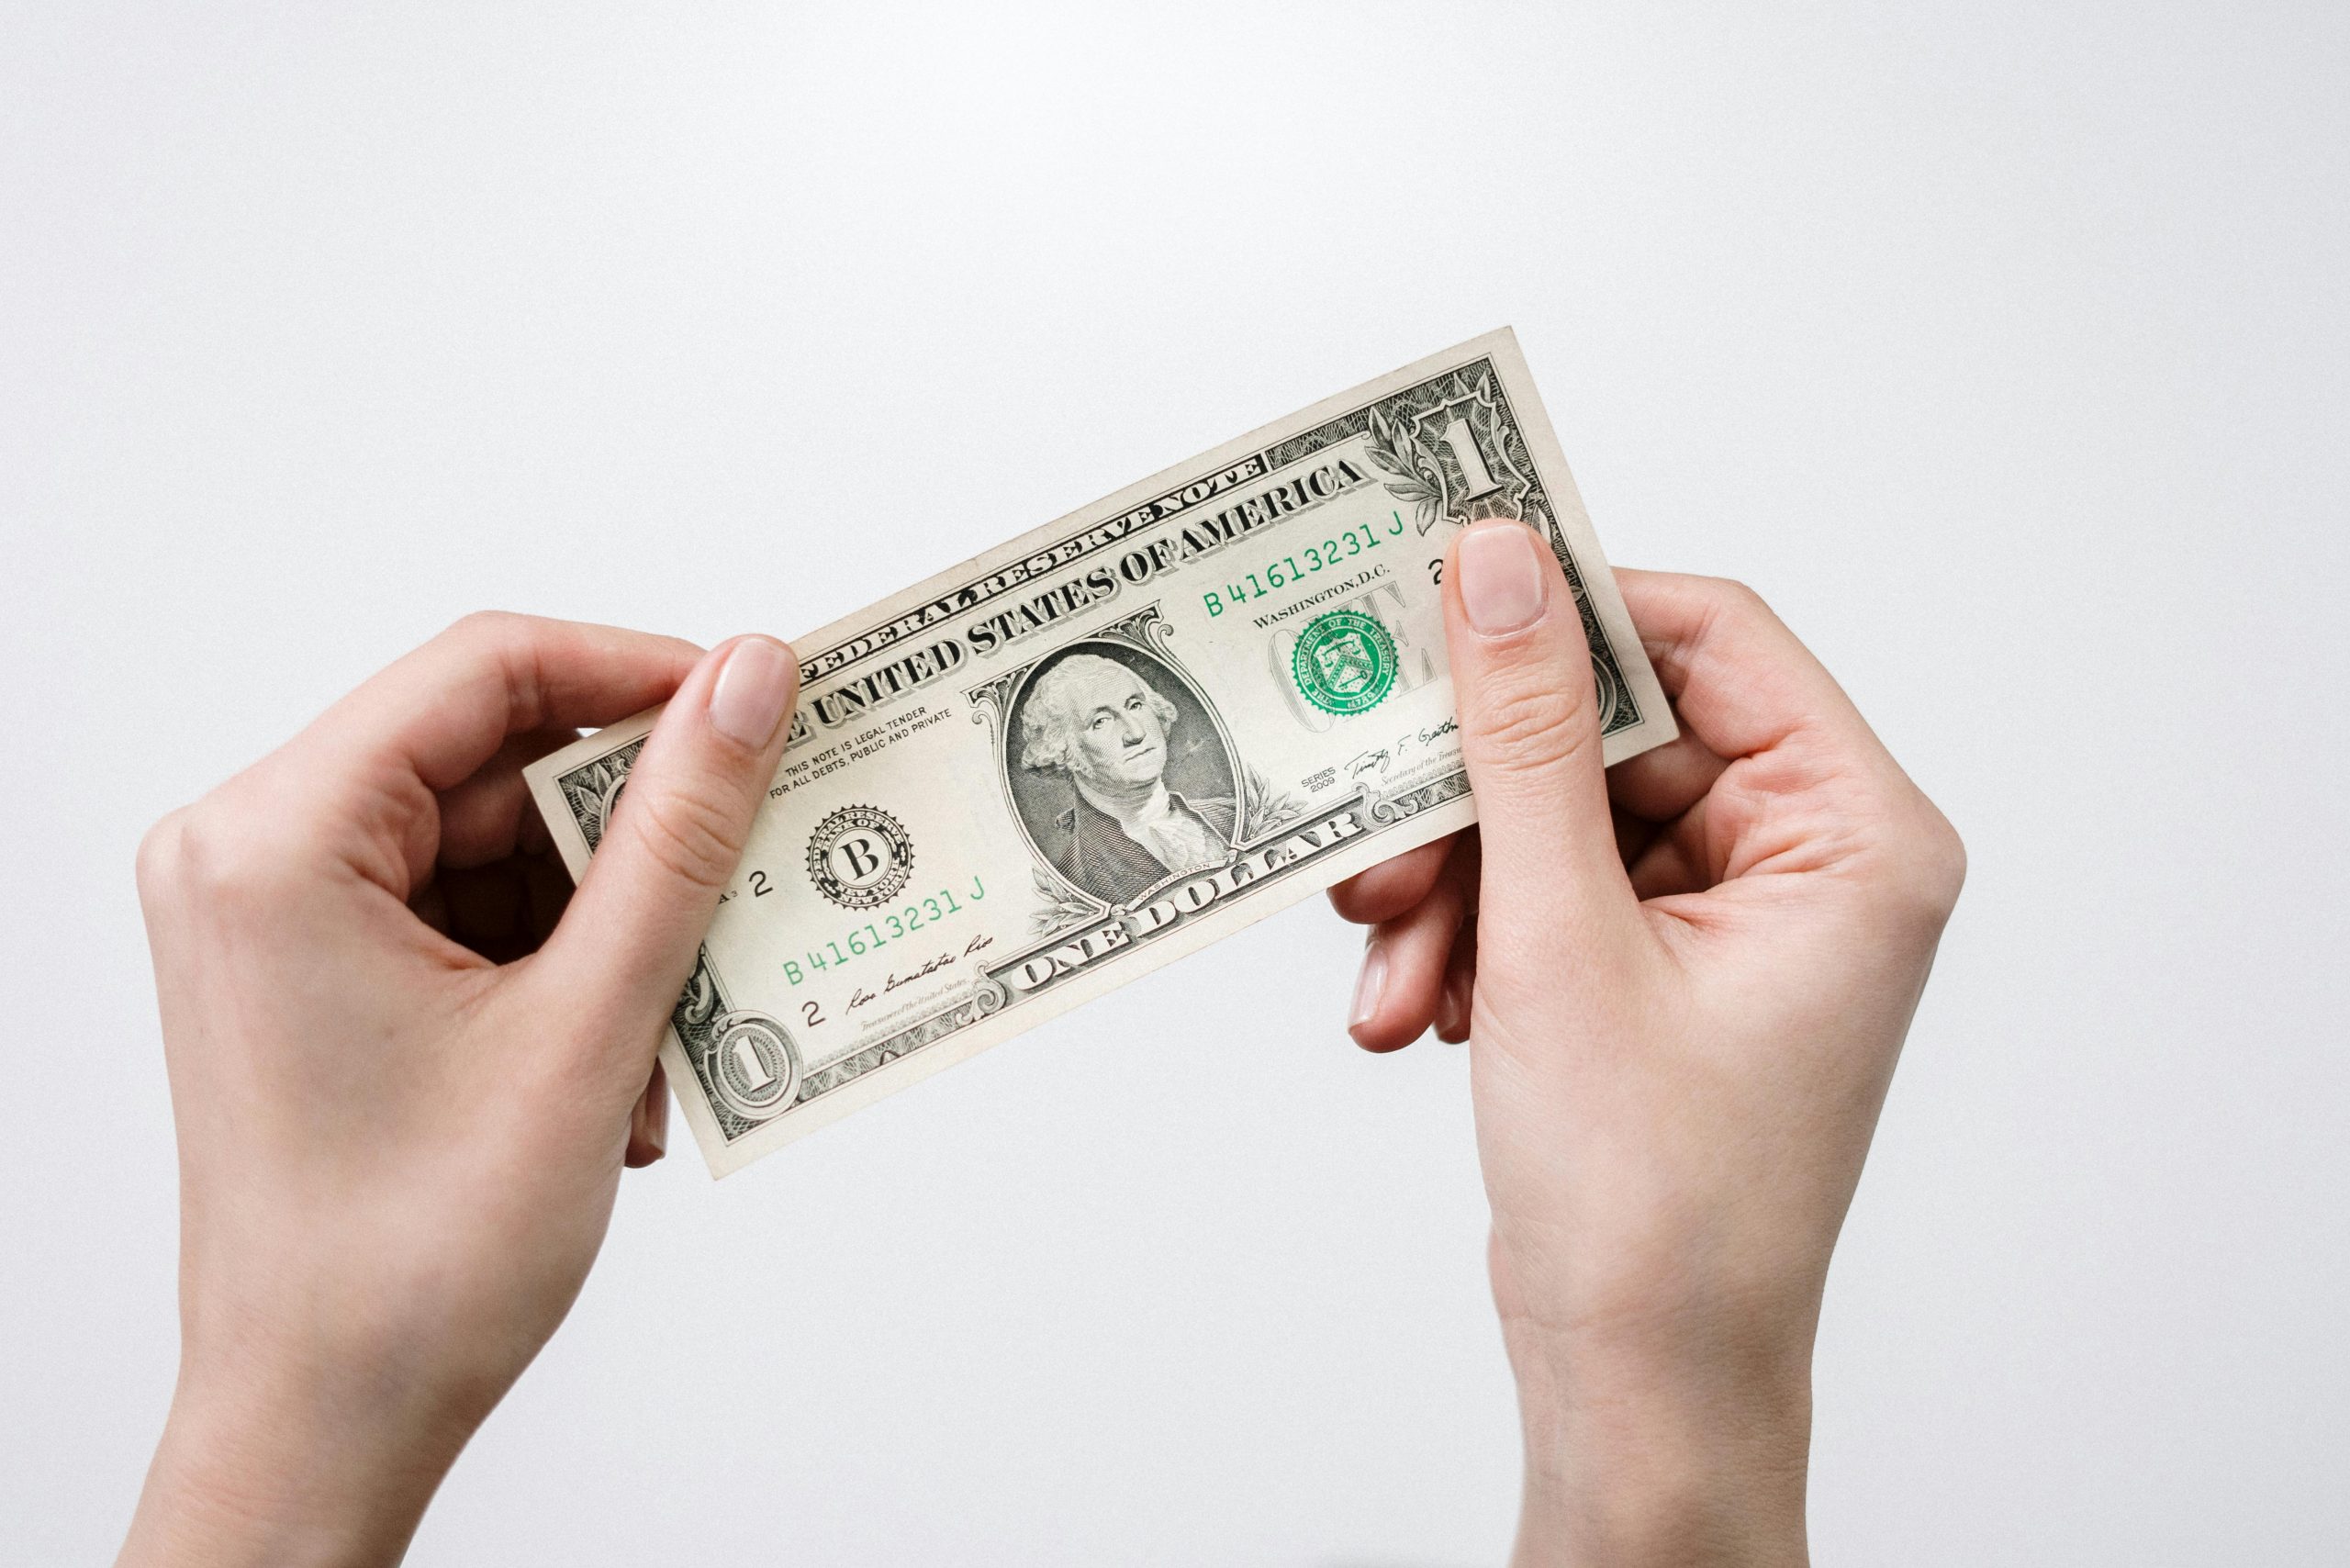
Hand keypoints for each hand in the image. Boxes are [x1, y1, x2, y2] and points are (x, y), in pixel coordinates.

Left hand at [118, 613, 798, 1567]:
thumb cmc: (410, 1262)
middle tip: (750, 881)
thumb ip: (679, 835)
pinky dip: (561, 970)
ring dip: (608, 927)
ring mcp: (273, 917)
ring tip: (662, 1037)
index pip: (485, 671)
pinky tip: (611, 1070)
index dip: (642, 674)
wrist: (321, 1426)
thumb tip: (752, 682)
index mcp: (274, 842)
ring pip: (496, 846)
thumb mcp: (585, 1023)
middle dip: (634, 838)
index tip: (759, 708)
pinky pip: (469, 912)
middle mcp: (249, 856)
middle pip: (494, 763)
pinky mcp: (310, 970)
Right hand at [1330, 523, 1962, 1565]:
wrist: (1642, 1382)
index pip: (1711, 637)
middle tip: (1375, 840)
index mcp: (1854, 835)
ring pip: (1560, 817)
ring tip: (1388, 963)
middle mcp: (1809, 860)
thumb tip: (1498, 563)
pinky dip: (1473, 935)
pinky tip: (1415, 1010)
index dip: (1570, 608)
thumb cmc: (1654, 1202)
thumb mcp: (1562, 938)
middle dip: (1477, 798)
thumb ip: (1523, 737)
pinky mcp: (1662, 968)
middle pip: (1614, 734)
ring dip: (1456, 882)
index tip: (1440, 595)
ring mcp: (1734, 918)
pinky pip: (1550, 891)